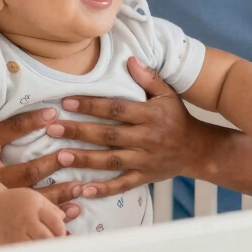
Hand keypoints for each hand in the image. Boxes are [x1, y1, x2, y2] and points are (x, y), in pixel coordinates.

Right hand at [0, 108, 84, 213]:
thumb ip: (6, 123)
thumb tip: (43, 108)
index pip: (8, 132)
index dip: (30, 121)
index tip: (53, 113)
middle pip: (26, 172)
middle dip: (52, 163)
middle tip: (73, 156)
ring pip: (32, 198)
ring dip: (59, 193)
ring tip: (80, 186)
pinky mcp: (1, 216)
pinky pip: (31, 217)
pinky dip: (54, 214)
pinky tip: (73, 210)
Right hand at [0, 188, 66, 244]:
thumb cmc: (14, 202)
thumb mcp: (34, 198)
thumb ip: (51, 208)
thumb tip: (64, 219)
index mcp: (35, 207)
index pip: (55, 222)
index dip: (61, 230)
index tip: (62, 234)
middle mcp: (26, 221)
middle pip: (47, 237)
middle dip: (55, 243)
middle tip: (57, 247)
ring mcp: (16, 234)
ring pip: (36, 249)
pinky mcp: (8, 245)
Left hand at [40, 57, 208, 200]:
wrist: (198, 150)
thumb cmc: (178, 118)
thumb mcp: (168, 94)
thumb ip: (148, 78)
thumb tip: (130, 60)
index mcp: (150, 115)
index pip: (116, 109)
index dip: (92, 105)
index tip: (67, 101)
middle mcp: (146, 138)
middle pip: (108, 135)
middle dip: (79, 132)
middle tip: (53, 128)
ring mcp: (145, 160)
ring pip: (111, 161)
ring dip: (85, 159)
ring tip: (60, 156)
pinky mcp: (144, 177)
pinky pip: (122, 185)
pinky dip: (104, 190)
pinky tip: (84, 190)